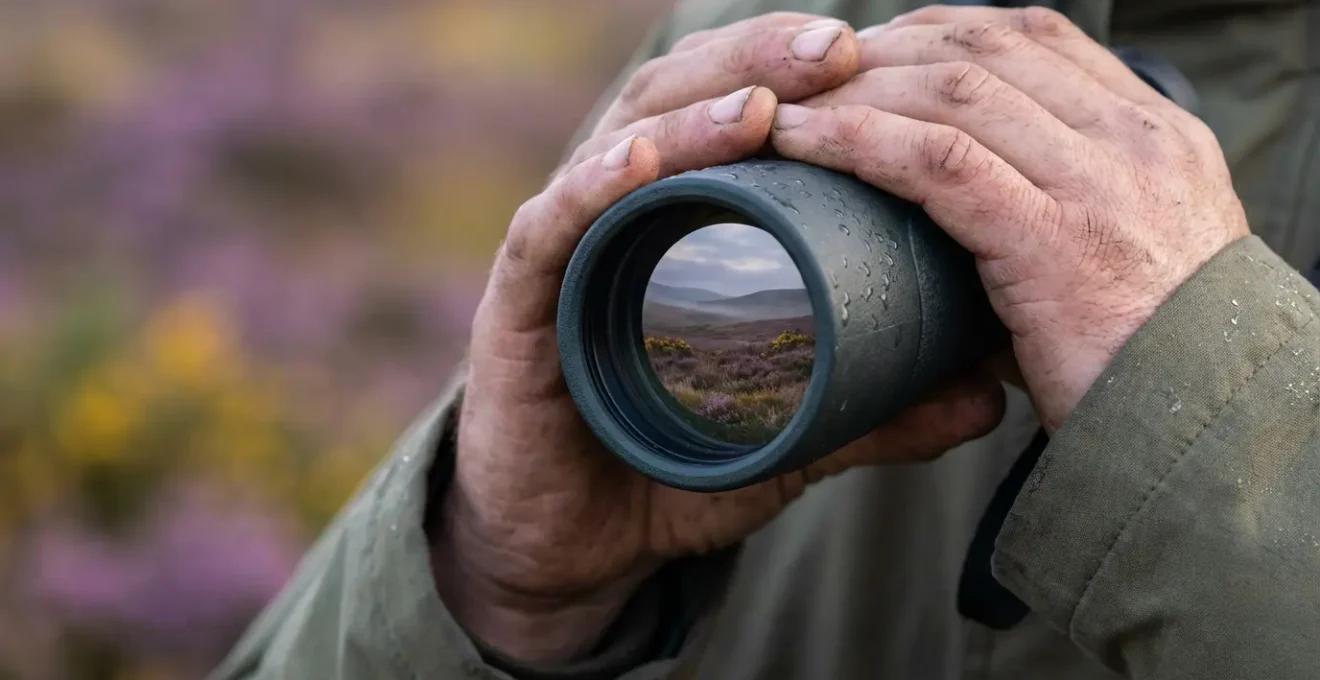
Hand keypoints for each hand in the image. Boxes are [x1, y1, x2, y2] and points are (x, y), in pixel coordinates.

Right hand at [434, 14, 1005, 663]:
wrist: (570, 552)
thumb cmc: (668, 470)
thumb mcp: (788, 438)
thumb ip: (874, 411)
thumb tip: (987, 398)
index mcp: (681, 227)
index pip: (737, 116)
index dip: (803, 76)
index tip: (886, 59)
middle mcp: (621, 219)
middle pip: (680, 102)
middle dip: (756, 61)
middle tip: (841, 48)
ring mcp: (565, 258)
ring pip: (617, 150)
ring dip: (689, 115)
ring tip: (763, 100)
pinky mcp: (515, 309)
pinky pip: (548, 234)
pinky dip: (588, 191)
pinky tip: (637, 161)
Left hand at [769, 6, 1249, 430]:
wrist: (1205, 435)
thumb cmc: (1148, 367)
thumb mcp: (1130, 266)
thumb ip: (1067, 220)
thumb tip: (967, 230)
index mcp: (1155, 136)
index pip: (1037, 38)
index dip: (941, 32)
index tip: (878, 54)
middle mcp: (1135, 141)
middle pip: (986, 50)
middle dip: (887, 51)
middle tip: (815, 79)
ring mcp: (1100, 184)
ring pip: (954, 90)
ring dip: (858, 90)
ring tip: (791, 108)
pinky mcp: (1053, 239)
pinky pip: (936, 160)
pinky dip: (856, 140)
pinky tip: (803, 141)